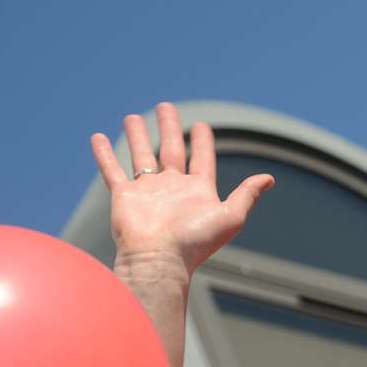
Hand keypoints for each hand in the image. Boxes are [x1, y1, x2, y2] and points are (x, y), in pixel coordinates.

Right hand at [90, 102, 273, 275]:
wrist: (160, 260)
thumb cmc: (195, 243)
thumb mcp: (230, 217)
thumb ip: (247, 195)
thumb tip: (269, 178)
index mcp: (197, 191)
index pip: (202, 159)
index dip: (203, 142)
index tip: (201, 125)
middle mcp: (172, 188)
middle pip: (171, 150)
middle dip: (169, 128)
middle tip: (166, 107)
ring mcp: (147, 191)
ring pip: (141, 155)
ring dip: (137, 136)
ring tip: (132, 117)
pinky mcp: (124, 196)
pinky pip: (112, 170)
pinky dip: (104, 154)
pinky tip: (97, 137)